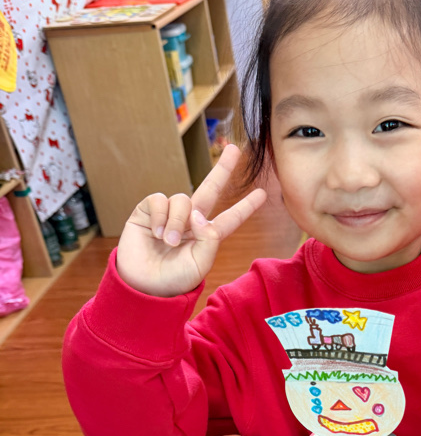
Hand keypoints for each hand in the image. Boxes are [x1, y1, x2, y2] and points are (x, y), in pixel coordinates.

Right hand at [116, 144, 265, 296]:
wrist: (143, 286)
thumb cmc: (173, 281)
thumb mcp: (200, 264)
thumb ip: (209, 238)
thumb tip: (199, 213)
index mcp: (207, 236)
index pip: (230, 219)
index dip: (245, 207)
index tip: (262, 194)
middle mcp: (190, 222)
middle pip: (210, 190)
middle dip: (222, 170)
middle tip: (235, 149)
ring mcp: (169, 215)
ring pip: (182, 200)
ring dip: (176, 221)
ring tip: (168, 242)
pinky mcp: (148, 211)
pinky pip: (159, 199)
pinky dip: (159, 215)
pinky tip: (154, 233)